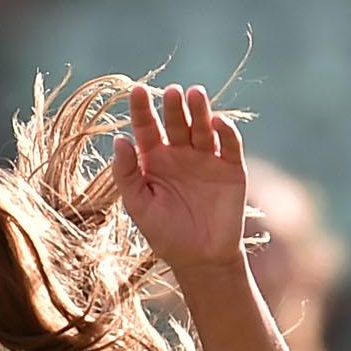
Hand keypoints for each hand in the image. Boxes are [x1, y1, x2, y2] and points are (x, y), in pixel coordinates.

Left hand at [115, 81, 246, 276]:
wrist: (200, 260)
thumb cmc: (165, 234)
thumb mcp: (139, 205)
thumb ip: (127, 174)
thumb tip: (119, 140)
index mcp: (155, 160)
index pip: (147, 128)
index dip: (141, 110)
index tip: (136, 90)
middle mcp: (181, 153)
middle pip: (176, 123)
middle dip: (173, 107)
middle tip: (171, 92)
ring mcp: (207, 158)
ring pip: (203, 127)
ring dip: (199, 111)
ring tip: (194, 94)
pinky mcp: (232, 168)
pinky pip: (230, 145)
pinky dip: (225, 132)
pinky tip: (217, 122)